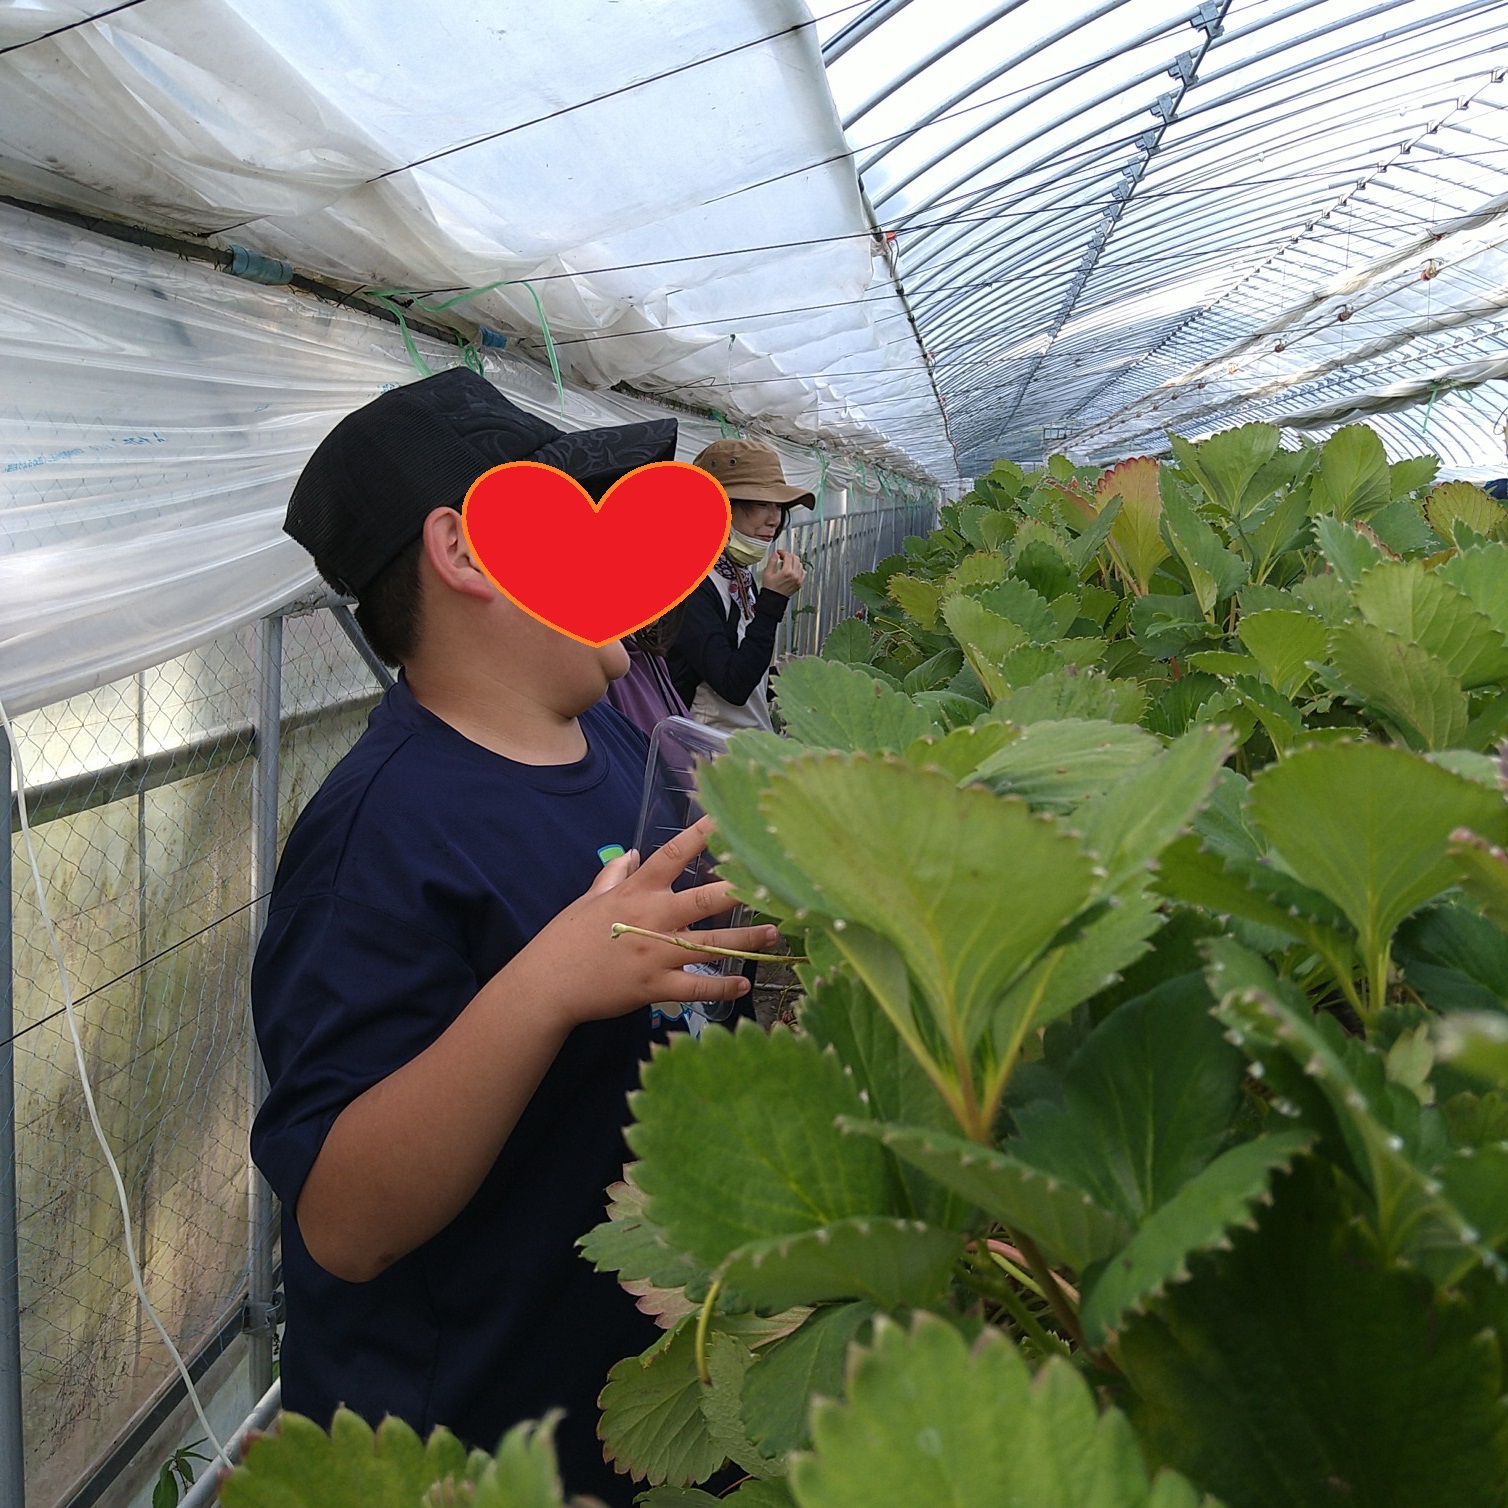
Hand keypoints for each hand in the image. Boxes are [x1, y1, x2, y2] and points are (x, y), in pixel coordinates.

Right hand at [506, 815, 778, 1029]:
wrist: (548, 984)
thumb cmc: (567, 938)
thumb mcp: (589, 900)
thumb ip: (614, 875)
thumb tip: (631, 852)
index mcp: (635, 892)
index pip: (672, 855)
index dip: (699, 835)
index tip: (724, 818)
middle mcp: (651, 919)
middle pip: (703, 900)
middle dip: (738, 894)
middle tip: (771, 887)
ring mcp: (655, 954)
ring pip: (710, 945)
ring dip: (745, 940)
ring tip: (774, 933)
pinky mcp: (655, 987)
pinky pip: (696, 988)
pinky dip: (721, 988)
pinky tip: (743, 985)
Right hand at [763, 548, 806, 596]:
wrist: (774, 600)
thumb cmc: (770, 588)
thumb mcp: (767, 573)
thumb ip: (772, 561)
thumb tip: (776, 554)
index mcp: (787, 572)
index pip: (788, 556)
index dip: (783, 552)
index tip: (779, 553)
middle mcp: (794, 575)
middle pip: (795, 558)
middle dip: (789, 555)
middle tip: (783, 557)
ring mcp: (798, 579)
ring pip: (800, 564)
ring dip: (794, 561)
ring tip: (787, 563)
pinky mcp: (800, 583)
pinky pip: (803, 572)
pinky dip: (799, 569)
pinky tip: (794, 569)